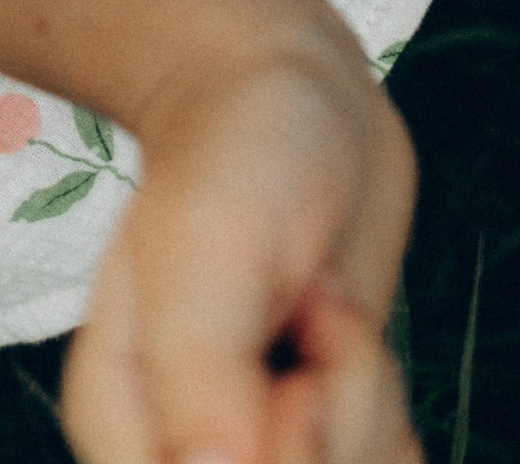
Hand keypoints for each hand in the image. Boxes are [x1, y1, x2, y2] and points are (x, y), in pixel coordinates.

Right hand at [63, 38, 418, 463]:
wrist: (295, 92)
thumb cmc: (233, 153)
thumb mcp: (208, 253)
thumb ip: (202, 378)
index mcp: (130, 434)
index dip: (283, 463)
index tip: (297, 382)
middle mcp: (191, 449)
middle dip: (341, 416)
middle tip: (315, 308)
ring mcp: (260, 444)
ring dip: (370, 391)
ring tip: (326, 301)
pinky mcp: (322, 428)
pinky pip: (384, 463)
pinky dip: (390, 403)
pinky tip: (349, 334)